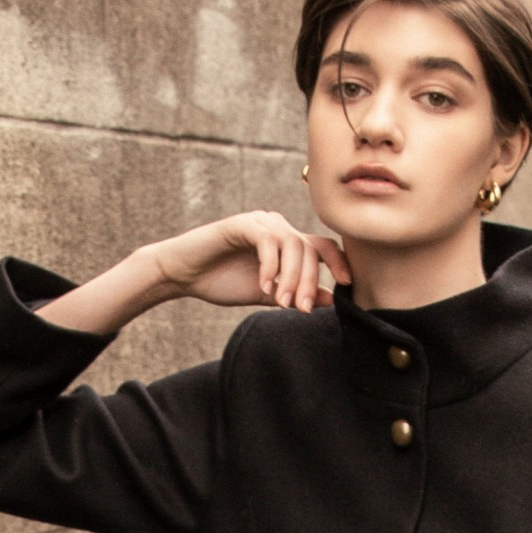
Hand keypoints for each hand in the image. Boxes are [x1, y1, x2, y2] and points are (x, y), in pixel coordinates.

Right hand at [142, 210, 350, 312]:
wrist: (185, 275)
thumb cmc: (223, 282)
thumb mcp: (267, 294)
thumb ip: (296, 294)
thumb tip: (329, 300)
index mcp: (287, 243)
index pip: (323, 247)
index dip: (338, 263)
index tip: (346, 285)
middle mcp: (277, 228)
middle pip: (309, 249)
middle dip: (308, 281)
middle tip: (300, 309)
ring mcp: (260, 223)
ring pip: (292, 243)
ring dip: (290, 276)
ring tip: (280, 300)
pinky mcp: (241, 224)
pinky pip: (267, 241)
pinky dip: (270, 266)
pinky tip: (264, 286)